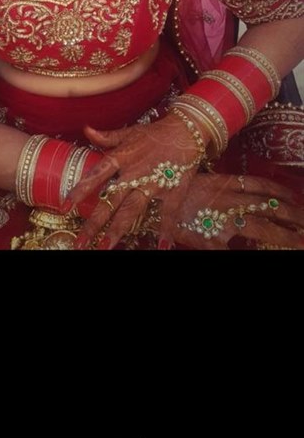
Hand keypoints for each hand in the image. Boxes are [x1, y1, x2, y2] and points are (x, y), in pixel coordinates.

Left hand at [65, 112, 205, 249]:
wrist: (187, 128)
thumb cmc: (155, 132)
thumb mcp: (129, 132)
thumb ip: (107, 136)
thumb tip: (86, 130)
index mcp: (121, 157)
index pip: (95, 175)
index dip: (79, 190)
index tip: (64, 206)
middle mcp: (134, 172)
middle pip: (110, 200)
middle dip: (94, 223)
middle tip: (81, 242)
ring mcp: (153, 182)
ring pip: (132, 210)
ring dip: (118, 229)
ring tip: (106, 246)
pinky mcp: (173, 189)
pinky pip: (168, 213)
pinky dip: (166, 229)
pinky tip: (162, 246)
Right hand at [174, 172, 303, 249]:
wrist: (149, 204)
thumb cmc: (171, 189)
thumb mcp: (198, 183)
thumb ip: (221, 189)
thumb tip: (241, 195)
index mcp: (225, 183)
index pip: (261, 185)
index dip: (280, 191)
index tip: (295, 197)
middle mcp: (229, 201)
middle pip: (270, 206)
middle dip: (292, 215)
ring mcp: (224, 221)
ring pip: (262, 228)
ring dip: (285, 235)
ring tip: (301, 240)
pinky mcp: (213, 241)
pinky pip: (235, 251)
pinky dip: (249, 252)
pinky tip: (262, 254)